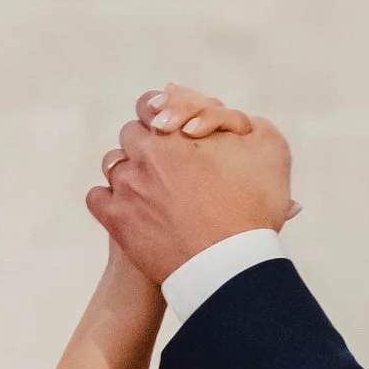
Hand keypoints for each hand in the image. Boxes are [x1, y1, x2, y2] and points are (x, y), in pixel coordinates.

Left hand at [86, 92, 292, 285]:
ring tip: (148, 190)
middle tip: (163, 164)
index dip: (159, 114)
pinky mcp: (115, 219)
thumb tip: (243, 125)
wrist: (229, 264)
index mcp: (177, 131)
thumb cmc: (254, 210)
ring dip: (127, 172)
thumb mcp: (271, 155)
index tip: (166, 128)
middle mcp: (146, 153)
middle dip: (145, 145)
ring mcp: (127, 186)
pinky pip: (97, 197)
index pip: (150, 104)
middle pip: (130, 135)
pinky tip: (127, 209)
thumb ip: (256, 129)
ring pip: (112, 164)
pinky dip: (109, 201)